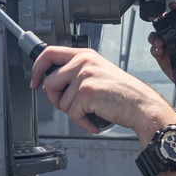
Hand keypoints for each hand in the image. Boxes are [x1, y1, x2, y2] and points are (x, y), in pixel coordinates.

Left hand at [30, 46, 175, 138]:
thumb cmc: (123, 93)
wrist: (141, 105)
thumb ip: (76, 72)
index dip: (37, 69)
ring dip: (73, 113)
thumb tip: (51, 83)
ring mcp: (84, 76)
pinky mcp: (86, 92)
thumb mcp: (98, 72)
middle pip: (49, 83)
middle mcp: (83, 61)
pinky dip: (82, 122)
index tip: (34, 81)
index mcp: (84, 54)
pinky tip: (94, 120)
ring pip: (60, 102)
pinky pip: (72, 114)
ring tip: (90, 111)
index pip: (49, 53)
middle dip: (54, 100)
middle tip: (69, 106)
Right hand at [147, 4, 175, 114]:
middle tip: (160, 19)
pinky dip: (155, 49)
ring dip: (155, 36)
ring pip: (157, 36)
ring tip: (159, 41)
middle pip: (165, 25)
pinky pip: (155, 51)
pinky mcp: (163, 58)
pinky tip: (159, 50)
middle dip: (160, 20)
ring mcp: (169, 48)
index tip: (174, 6)